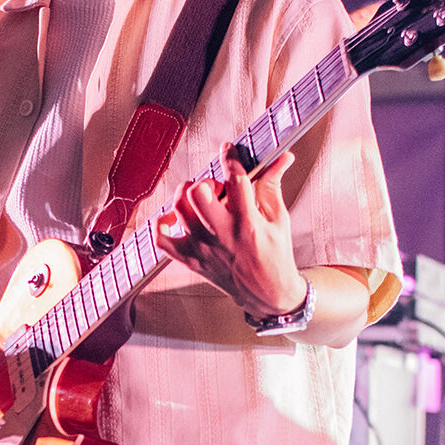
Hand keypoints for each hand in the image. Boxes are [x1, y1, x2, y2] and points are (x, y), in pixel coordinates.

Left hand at [155, 142, 306, 317]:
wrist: (267, 294)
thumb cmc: (275, 255)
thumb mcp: (278, 218)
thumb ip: (273, 184)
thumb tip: (283, 156)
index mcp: (247, 223)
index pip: (234, 180)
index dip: (230, 158)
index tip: (228, 150)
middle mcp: (222, 235)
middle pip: (197, 193)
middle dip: (205, 182)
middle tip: (215, 188)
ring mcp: (202, 248)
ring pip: (178, 209)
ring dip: (186, 196)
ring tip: (199, 199)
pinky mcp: (190, 260)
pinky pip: (161, 240)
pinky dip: (161, 224)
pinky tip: (174, 217)